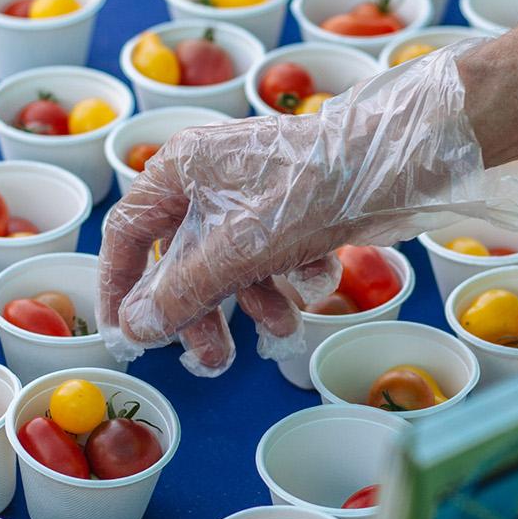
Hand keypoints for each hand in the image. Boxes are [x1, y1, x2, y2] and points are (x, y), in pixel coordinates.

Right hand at [99, 41, 517, 375]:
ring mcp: (251, 190)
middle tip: (214, 359)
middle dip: (202, 311)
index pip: (125, 232)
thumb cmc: (313, 190)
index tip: (125, 332)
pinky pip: (272, 252)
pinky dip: (291, 273)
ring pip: (232, 262)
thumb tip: (135, 328)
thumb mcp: (238, 252)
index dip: (119, 286)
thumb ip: (182, 292)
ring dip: (254, 301)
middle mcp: (209, 176)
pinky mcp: (290, 205)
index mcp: (180, 170)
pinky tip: (320, 274)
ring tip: (284, 327)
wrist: (398, 159)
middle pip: (182, 258)